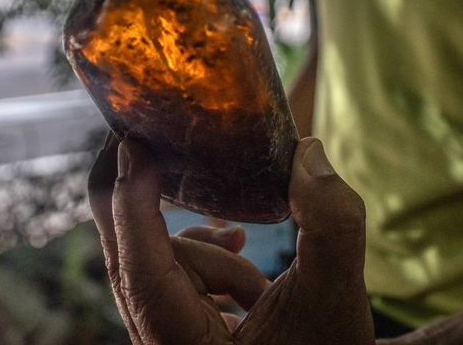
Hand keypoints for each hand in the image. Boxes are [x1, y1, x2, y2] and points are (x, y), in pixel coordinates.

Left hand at [89, 134, 373, 343]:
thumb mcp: (335, 297)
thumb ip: (329, 224)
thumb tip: (307, 152)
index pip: (141, 270)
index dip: (132, 203)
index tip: (134, 144)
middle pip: (127, 259)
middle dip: (137, 198)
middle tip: (140, 138)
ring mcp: (168, 339)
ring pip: (159, 264)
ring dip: (201, 246)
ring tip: (248, 251)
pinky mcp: (183, 332)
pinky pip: (175, 278)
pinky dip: (208, 261)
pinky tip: (249, 270)